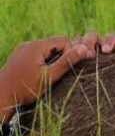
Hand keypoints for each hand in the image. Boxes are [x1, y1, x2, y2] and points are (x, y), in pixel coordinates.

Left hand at [0, 32, 114, 121]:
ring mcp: (23, 48)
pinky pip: (38, 53)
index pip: (64, 40)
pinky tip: (40, 73)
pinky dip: (44, 61)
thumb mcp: (50, 76)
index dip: (71, 53)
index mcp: (37, 46)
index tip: (69, 68)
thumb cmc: (25, 88)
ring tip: (49, 74)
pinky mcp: (19, 55)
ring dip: (53, 59)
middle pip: (55, 43)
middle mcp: (29, 43)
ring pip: (47, 49)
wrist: (0, 95)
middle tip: (60, 73)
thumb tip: (85, 49)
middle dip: (62, 56)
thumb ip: (67, 62)